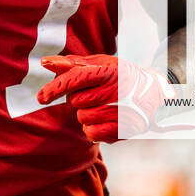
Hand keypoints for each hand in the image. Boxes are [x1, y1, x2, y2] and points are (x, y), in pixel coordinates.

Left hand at [36, 54, 194, 142]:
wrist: (154, 90)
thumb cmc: (119, 75)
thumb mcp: (99, 64)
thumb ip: (71, 64)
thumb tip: (45, 62)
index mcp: (108, 70)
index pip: (75, 79)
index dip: (55, 89)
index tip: (40, 98)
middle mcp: (118, 88)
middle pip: (76, 101)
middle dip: (78, 99)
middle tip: (94, 94)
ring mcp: (124, 109)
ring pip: (83, 118)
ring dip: (85, 115)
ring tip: (100, 107)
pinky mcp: (128, 128)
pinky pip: (92, 133)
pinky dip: (92, 130)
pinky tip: (102, 121)